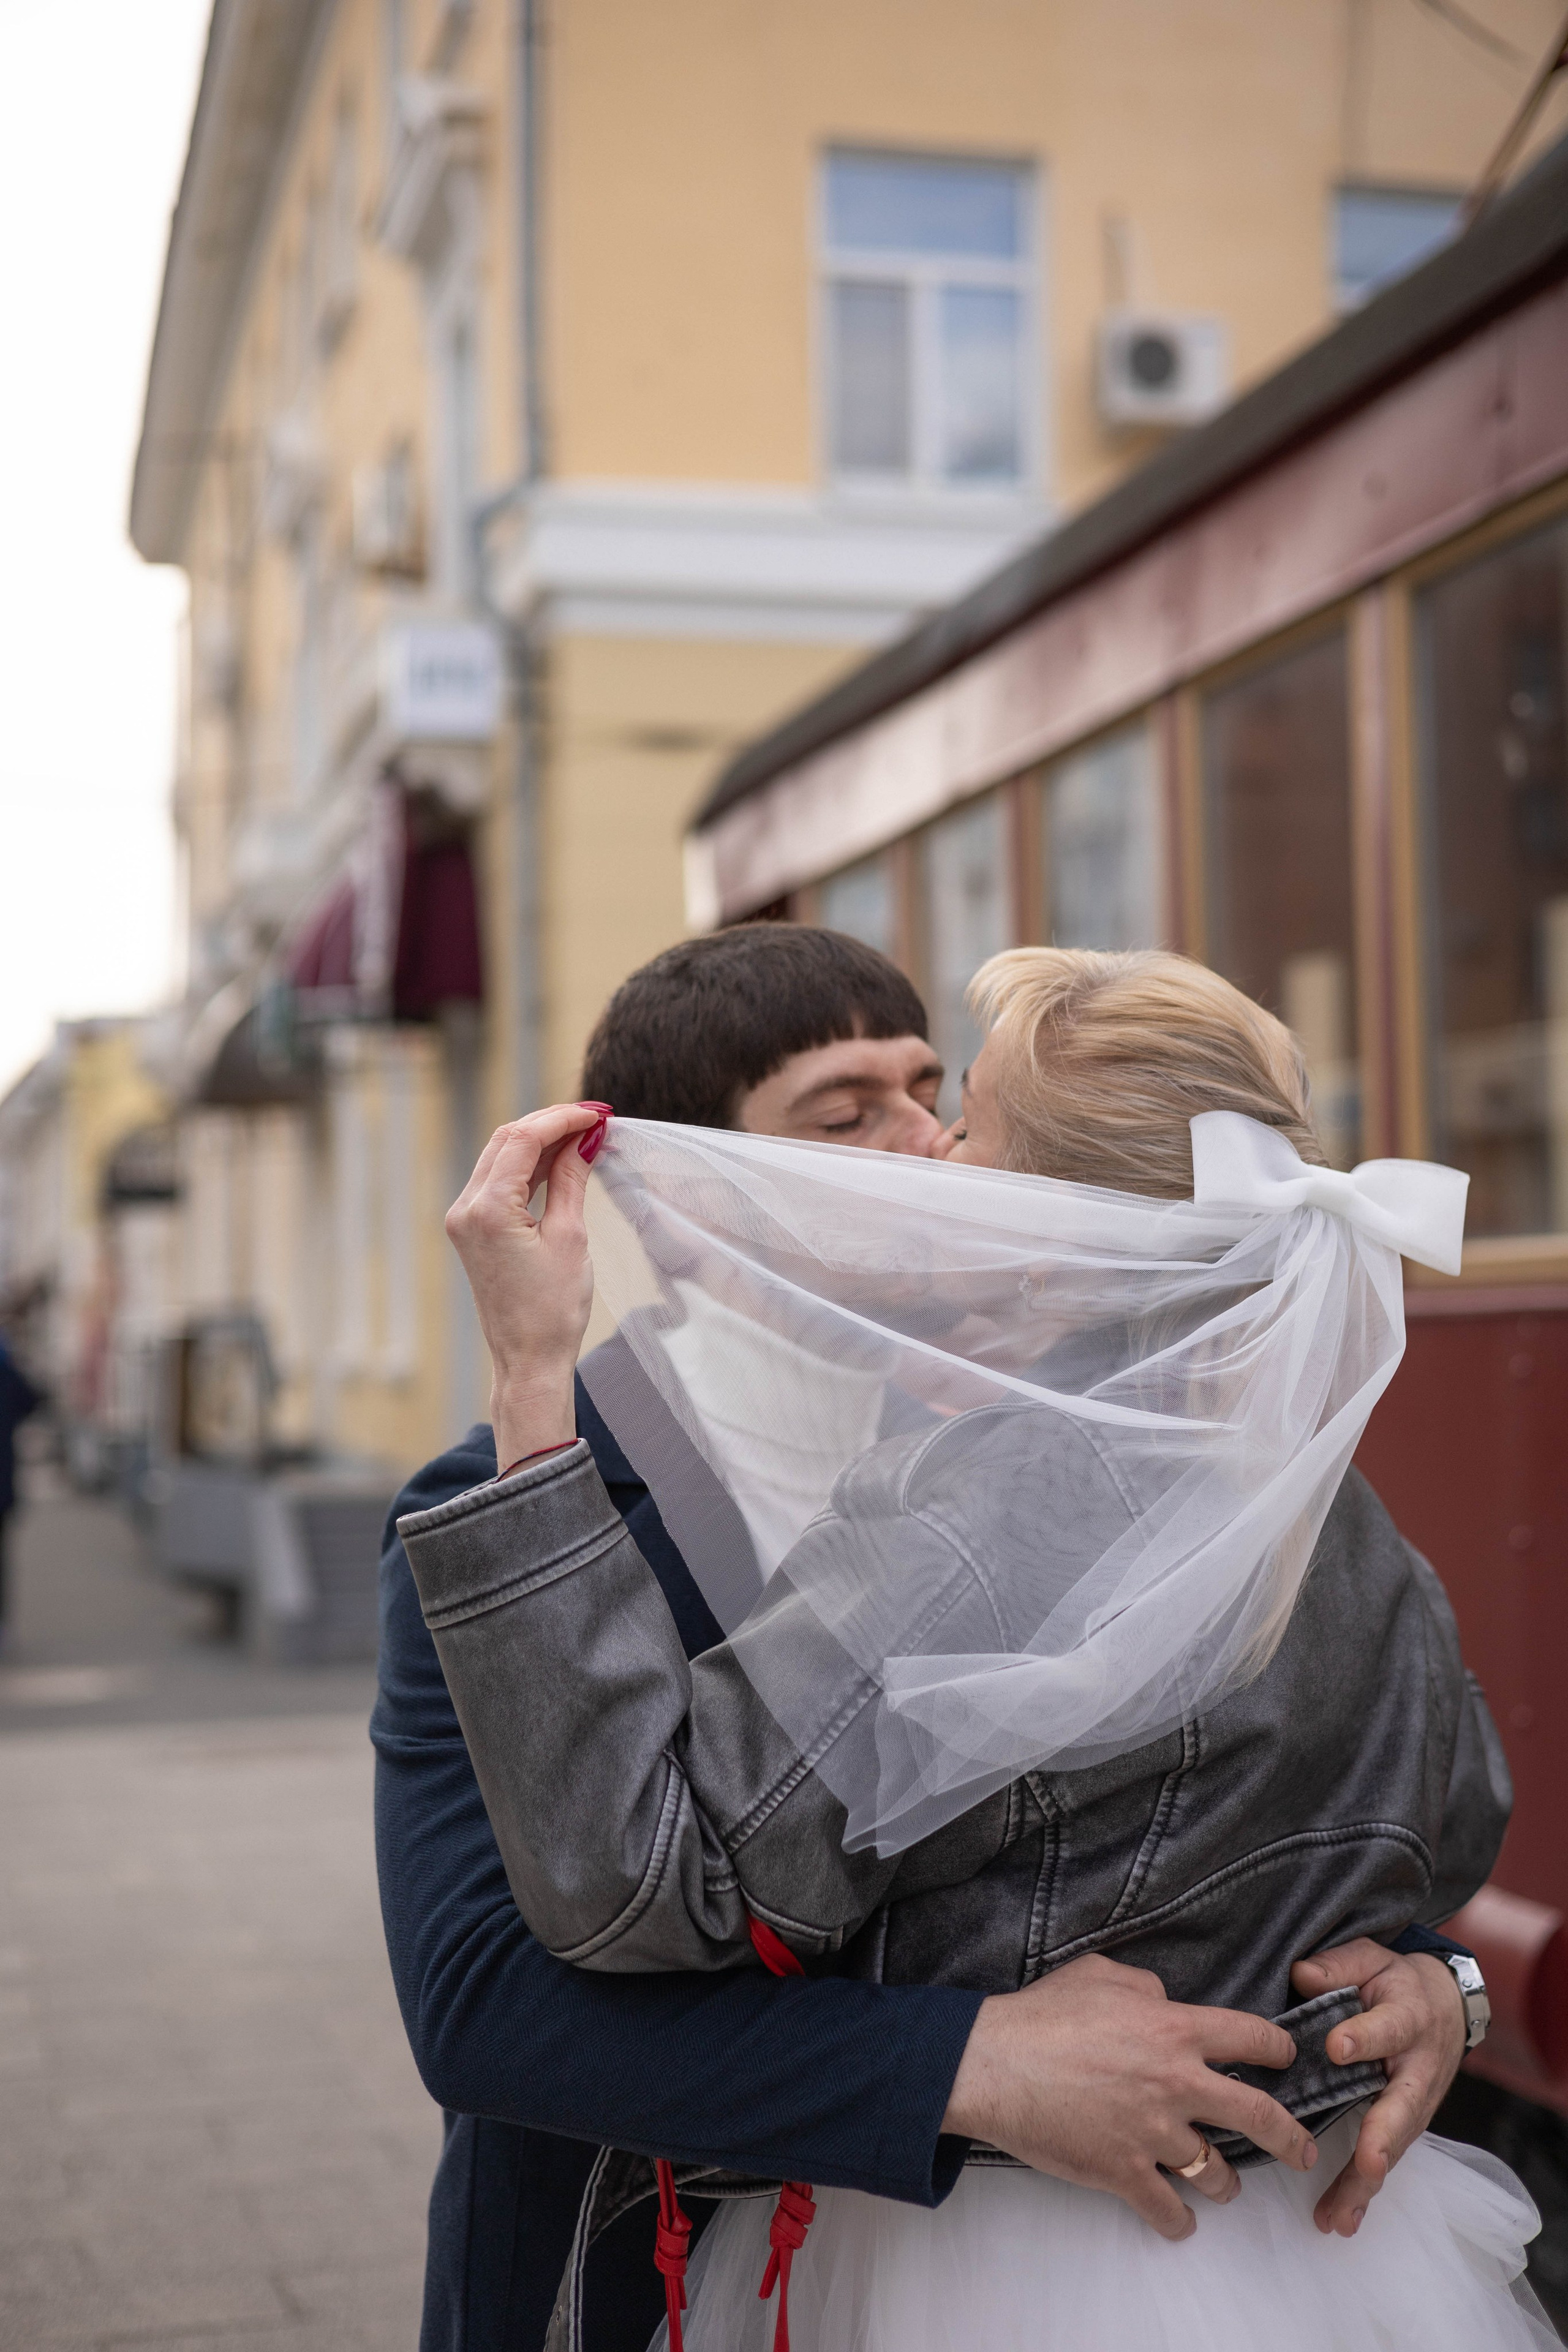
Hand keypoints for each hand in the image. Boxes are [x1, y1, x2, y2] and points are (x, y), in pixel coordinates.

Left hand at [445, 1103, 607, 1463]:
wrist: (528, 1360)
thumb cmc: (553, 1310)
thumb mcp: (570, 1237)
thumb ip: (573, 1179)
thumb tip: (585, 1138)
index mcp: (488, 1209)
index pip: (523, 1139)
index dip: (562, 1118)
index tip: (597, 1112)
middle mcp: (465, 1209)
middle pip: (506, 1140)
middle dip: (549, 1123)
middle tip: (594, 1118)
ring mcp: (464, 1219)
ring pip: (499, 1157)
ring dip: (539, 1142)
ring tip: (583, 1135)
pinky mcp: (471, 1230)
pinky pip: (498, 1182)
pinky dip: (528, 1167)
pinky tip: (560, 1161)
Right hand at [941, 1953, 1315, 2240]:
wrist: (994, 2064)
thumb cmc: (1042, 2013)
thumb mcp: (1100, 1974)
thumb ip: (1146, 1988)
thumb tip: (1165, 2003)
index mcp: (1174, 2029)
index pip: (1251, 2038)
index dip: (1277, 2049)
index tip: (1286, 2058)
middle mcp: (1177, 2083)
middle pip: (1259, 2115)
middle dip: (1291, 2137)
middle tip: (1305, 2149)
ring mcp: (1153, 2134)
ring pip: (1217, 2172)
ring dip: (1227, 2183)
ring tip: (1226, 2186)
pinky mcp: (1124, 2173)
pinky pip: (1168, 2210)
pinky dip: (1178, 2220)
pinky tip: (1181, 2220)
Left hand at [1291, 1939, 1465, 2237]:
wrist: (1444, 2004)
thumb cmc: (1394, 1981)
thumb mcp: (1371, 1959)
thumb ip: (1338, 1966)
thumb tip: (1302, 1976)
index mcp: (1408, 2018)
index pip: (1388, 2028)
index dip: (1365, 2037)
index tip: (1337, 2047)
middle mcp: (1416, 2069)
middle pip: (1402, 2107)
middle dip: (1384, 2136)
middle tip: (1369, 2162)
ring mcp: (1414, 2104)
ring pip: (1393, 2147)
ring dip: (1367, 2182)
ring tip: (1339, 2215)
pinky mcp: (1402, 2126)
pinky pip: (1384, 2160)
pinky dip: (1364, 2191)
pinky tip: (1340, 2218)